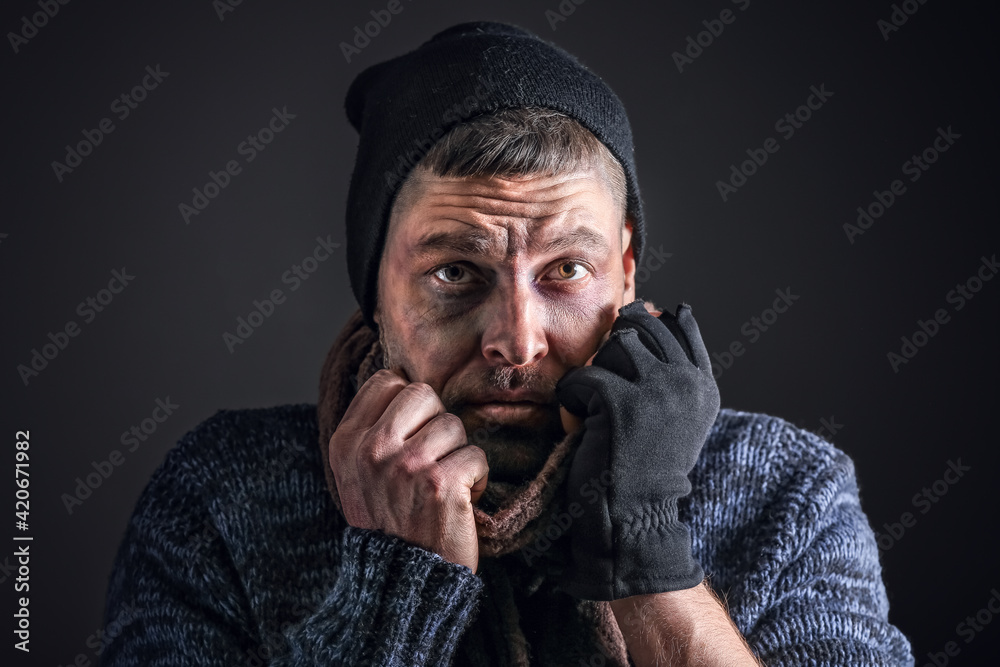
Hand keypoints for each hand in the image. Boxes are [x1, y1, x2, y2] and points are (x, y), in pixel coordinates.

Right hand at [329, 369, 488, 571]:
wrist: (403, 582)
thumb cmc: (389, 523)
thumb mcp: (358, 474)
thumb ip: (371, 429)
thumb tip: (400, 381)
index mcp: (346, 442)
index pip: (387, 381)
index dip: (410, 405)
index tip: (412, 436)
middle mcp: (371, 449)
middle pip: (423, 394)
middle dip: (436, 425)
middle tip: (430, 462)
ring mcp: (405, 465)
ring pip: (454, 424)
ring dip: (458, 455)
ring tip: (441, 487)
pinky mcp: (439, 483)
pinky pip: (476, 455)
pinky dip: (476, 479)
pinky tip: (458, 502)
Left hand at [555, 300, 719, 599]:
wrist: (633, 521)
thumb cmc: (640, 469)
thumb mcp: (669, 414)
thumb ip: (666, 368)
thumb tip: (652, 306)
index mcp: (704, 387)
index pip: (681, 325)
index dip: (650, 324)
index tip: (631, 346)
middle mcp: (689, 384)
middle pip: (643, 326)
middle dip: (614, 344)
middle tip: (603, 380)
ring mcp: (660, 391)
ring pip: (615, 344)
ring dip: (595, 370)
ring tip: (593, 406)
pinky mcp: (624, 404)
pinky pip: (584, 376)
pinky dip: (571, 398)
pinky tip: (576, 422)